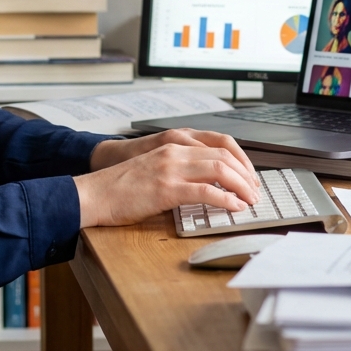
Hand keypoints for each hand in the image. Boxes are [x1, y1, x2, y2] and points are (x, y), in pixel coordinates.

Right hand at [75, 133, 260, 228]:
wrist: (95, 193)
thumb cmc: (121, 187)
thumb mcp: (154, 168)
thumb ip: (178, 170)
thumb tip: (205, 186)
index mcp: (173, 145)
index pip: (219, 143)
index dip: (241, 159)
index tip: (250, 176)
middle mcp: (175, 152)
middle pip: (224, 154)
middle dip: (247, 174)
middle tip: (256, 191)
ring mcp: (170, 168)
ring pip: (219, 169)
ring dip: (241, 186)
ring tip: (250, 200)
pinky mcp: (166, 188)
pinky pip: (205, 191)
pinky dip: (226, 200)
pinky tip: (234, 208)